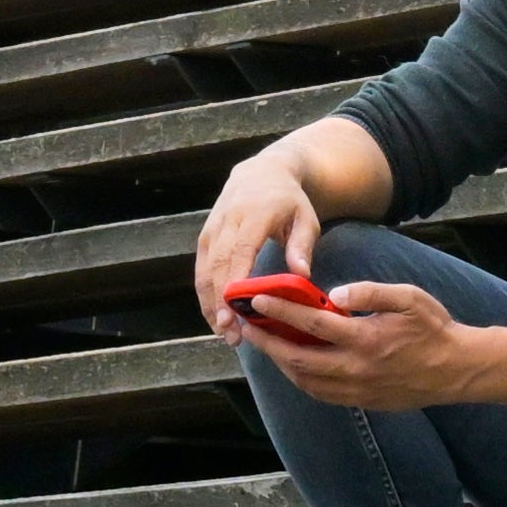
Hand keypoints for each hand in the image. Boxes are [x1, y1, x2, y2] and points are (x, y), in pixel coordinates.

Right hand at [196, 152, 327, 331]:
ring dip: (211, 304)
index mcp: (254, 214)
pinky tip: (217, 318)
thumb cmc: (289, 201)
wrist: (261, 173)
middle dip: (221, 302)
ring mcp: (212, 230)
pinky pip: (201, 270)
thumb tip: (302, 276)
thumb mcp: (306, 218)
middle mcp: (227, 221)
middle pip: (218, 265)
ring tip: (225, 333)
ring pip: (204, 271)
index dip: (235, 280)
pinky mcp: (205, 238)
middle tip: (232, 333)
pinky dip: (206, 296)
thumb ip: (302, 246)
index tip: (236, 308)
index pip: (240, 249)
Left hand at [233, 274, 503, 411]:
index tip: (258, 300)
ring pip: (305, 381)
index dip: (281, 312)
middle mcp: (356, 369)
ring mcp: (357, 390)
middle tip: (248, 327)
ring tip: (267, 344)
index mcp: (365, 340)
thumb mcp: (408, 298)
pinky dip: (301, 378)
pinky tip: (295, 363)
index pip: (312, 324)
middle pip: (297, 358)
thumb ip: (369, 292)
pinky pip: (320, 393)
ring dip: (281, 363)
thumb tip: (334, 294)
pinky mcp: (362, 401)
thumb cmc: (434, 328)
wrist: (458, 370)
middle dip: (268, 343)